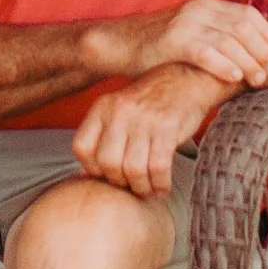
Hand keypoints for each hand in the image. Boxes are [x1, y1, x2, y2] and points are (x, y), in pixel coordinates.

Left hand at [72, 63, 222, 198]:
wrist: (186, 79)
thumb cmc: (150, 103)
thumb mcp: (119, 111)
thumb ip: (103, 138)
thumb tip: (84, 175)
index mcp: (103, 107)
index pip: (82, 148)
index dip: (92, 169)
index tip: (107, 175)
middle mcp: (120, 111)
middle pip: (108, 163)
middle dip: (120, 182)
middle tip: (131, 186)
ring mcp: (144, 119)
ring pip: (133, 169)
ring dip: (142, 188)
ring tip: (147, 189)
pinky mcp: (167, 127)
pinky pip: (158, 167)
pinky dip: (160, 184)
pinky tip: (163, 187)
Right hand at [93, 0, 267, 92]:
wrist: (120, 43)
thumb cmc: (160, 45)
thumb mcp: (193, 30)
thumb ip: (218, 33)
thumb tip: (253, 47)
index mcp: (207, 4)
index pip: (249, 15)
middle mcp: (199, 9)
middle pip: (244, 28)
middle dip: (262, 50)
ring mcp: (185, 24)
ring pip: (229, 41)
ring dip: (249, 62)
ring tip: (258, 79)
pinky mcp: (172, 42)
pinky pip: (205, 52)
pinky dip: (224, 65)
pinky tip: (234, 77)